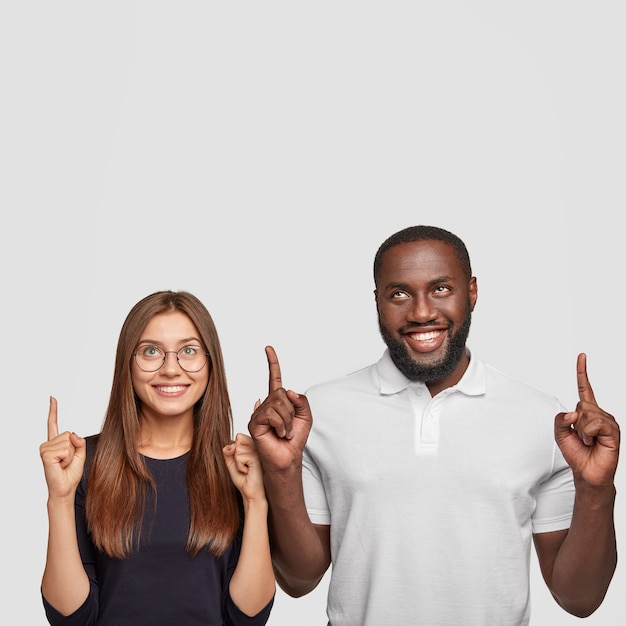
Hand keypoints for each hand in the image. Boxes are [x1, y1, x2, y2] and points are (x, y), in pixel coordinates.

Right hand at [39, 397, 86, 499]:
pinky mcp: (45, 454)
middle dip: (74, 448)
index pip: (54, 423)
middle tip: (67, 461)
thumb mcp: (80, 454)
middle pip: (70, 434)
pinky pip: (65, 449)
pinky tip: (59, 465)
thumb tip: (72, 434)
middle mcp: (48, 444)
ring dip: (70, 454)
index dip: (53, 410)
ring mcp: (45, 448)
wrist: (65, 488)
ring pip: (68, 441)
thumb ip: (79, 441)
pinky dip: (67, 458)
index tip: (52, 398)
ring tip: (63, 464)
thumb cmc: (71, 473)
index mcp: (56, 443)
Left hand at [223, 433, 265, 502]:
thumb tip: (232, 445)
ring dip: (238, 462)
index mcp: (253, 445)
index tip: (242, 460)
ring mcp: (258, 451)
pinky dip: (240, 467)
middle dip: (236, 455)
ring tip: (246, 468)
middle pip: (238, 441)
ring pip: (237, 449)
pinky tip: (248, 471)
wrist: (250, 493)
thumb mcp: (231, 463)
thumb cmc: (244, 479)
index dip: (235, 450)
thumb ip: (228, 452)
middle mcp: (257, 446)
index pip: (239, 436)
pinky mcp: (257, 458)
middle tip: (244, 465)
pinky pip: (239, 457)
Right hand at [247, 346, 311, 472]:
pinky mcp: (254, 422)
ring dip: (287, 420)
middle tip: (289, 427)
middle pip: (282, 393)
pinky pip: (271, 414)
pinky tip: (278, 434)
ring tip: (284, 432)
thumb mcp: (306, 417)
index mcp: (278, 401)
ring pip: (278, 403)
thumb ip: (301, 401)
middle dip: (291, 411)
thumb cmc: (295, 439)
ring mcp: (259, 413)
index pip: (274, 378)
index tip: (268, 348)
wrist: (288, 458)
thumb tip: (288, 391)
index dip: (272, 363)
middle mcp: (266, 404)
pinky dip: (280, 425)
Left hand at [555, 354, 619, 487]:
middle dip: (575, 422)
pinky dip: (588, 433)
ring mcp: (608, 422)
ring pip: (587, 414)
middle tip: (581, 437)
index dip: (582, 372)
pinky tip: (593, 442)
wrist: (587, 473)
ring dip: (581, 430)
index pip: (585, 388)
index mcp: (587, 412)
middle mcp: (600, 414)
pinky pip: (595, 423)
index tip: (582, 356)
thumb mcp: (560, 434)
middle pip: (581, 404)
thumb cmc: (576, 453)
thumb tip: (573, 413)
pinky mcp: (613, 431)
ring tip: (587, 441)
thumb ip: (559, 420)